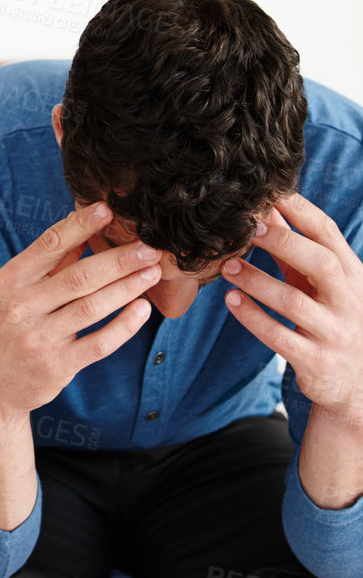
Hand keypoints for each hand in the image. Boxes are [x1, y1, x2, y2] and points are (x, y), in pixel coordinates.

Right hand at [0, 201, 162, 420]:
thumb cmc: (7, 329)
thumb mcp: (15, 291)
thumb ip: (49, 262)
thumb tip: (84, 227)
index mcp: (10, 280)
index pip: (50, 245)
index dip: (80, 225)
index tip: (109, 209)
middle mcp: (21, 307)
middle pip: (79, 276)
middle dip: (119, 260)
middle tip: (149, 247)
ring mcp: (39, 338)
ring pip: (92, 307)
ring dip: (128, 287)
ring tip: (153, 272)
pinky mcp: (57, 366)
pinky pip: (99, 343)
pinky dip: (124, 325)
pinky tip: (142, 309)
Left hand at [222, 191, 362, 420]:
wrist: (358, 384)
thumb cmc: (333, 321)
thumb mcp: (322, 286)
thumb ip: (297, 251)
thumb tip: (269, 208)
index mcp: (353, 276)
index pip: (329, 236)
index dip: (301, 211)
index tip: (272, 193)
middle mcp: (350, 302)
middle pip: (320, 263)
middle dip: (283, 241)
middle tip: (249, 227)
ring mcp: (335, 333)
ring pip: (293, 302)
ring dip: (257, 281)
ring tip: (227, 266)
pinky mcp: (316, 362)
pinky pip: (280, 337)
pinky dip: (253, 317)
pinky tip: (231, 301)